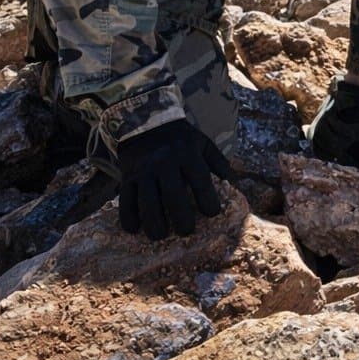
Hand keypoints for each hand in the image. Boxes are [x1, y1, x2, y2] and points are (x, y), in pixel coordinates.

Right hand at [116, 120, 232, 240]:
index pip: (200, 179)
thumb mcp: (202, 143)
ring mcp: (144, 170)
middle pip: (172, 194)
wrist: (145, 123)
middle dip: (180, 216)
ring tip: (160, 236)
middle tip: (187, 232)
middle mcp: (164, 162)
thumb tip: (232, 183)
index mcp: (187, 153)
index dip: (207, 198)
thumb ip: (217, 162)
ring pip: (146, 200)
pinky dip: (128, 216)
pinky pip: (126, 199)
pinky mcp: (127, 177)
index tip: (212, 213)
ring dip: (153, 221)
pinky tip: (134, 229)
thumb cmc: (180, 139)